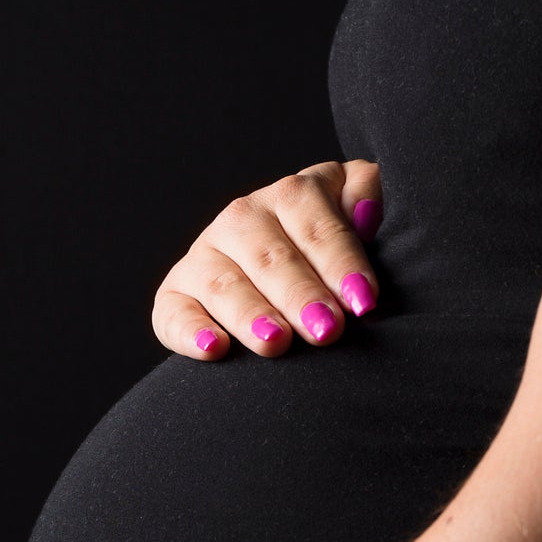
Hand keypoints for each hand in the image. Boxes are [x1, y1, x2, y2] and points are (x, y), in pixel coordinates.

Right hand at [154, 158, 382, 358]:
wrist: (278, 272)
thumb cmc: (329, 248)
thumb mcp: (352, 208)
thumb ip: (367, 192)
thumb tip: (366, 214)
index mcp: (289, 195)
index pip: (317, 228)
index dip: (342, 263)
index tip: (364, 301)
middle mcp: (240, 220)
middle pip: (271, 258)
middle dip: (300, 295)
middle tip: (326, 329)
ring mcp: (203, 257)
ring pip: (224, 285)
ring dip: (250, 314)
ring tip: (277, 342)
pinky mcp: (174, 295)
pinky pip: (174, 313)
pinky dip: (191, 332)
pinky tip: (214, 349)